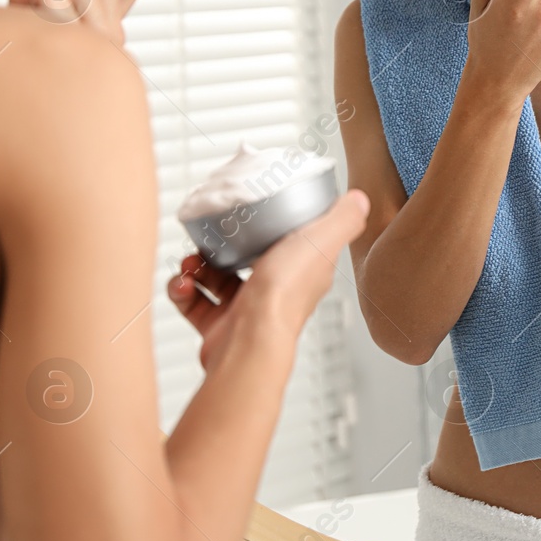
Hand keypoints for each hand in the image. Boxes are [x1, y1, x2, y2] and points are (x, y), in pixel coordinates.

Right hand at [166, 190, 369, 371]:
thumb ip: (342, 219)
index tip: (246, 211)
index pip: (288, 244)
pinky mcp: (220, 326)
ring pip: (215, 279)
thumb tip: (359, 198)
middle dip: (220, 245)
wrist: (249, 343)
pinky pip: (194, 302)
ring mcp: (246, 310)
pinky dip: (182, 291)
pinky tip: (181, 284)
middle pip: (244, 259)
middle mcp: (275, 292)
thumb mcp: (320, 242)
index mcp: (301, 272)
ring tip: (189, 263)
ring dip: (196, 266)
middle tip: (208, 238)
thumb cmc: (284, 295)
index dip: (267, 226)